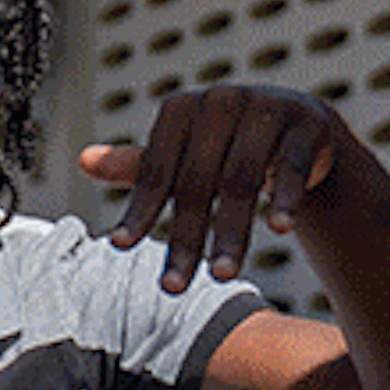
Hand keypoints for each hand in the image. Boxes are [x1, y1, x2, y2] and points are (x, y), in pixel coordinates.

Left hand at [78, 84, 373, 292]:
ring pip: (243, 180)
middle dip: (185, 239)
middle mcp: (221, 101)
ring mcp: (267, 108)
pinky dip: (286, 198)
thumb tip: (82, 161)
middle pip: (198, 183)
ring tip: (222, 275)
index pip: (156, 169)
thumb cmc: (226, 146)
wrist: (298, 127)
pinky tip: (281, 230)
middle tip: (172, 288)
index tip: (121, 247)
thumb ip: (138, 165)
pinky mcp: (306, 124)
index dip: (139, 210)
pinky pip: (293, 166)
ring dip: (232, 232)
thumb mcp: (182, 155)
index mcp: (181, 109)